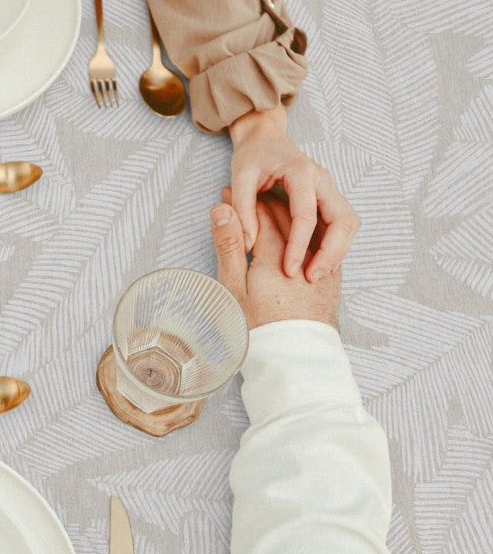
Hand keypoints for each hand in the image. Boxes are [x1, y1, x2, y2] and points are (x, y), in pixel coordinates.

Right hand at [211, 192, 338, 328]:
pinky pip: (325, 249)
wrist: (292, 360)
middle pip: (284, 218)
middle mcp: (302, 255)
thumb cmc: (257, 325)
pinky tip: (302, 236)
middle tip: (245, 196)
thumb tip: (223, 209)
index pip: (260, 214)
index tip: (228, 193)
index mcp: (276, 253)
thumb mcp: (234, 286)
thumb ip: (229, 244)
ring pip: (307, 230)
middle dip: (263, 203)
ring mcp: (319, 269)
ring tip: (271, 210)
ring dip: (287, 217)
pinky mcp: (330, 285)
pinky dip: (310, 237)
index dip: (243, 201)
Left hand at [228, 106, 358, 282]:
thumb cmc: (252, 156)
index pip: (307, 215)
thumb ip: (242, 207)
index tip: (289, 269)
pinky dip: (336, 244)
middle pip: (343, 220)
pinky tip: (320, 262)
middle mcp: (323, 180)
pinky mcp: (329, 197)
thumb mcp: (240, 176)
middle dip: (332, 252)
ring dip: (338, 250)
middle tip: (313, 277)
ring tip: (317, 274)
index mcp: (302, 173)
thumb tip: (247, 243)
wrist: (264, 138)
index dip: (299, 245)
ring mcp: (330, 188)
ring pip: (349, 223)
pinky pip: (342, 223)